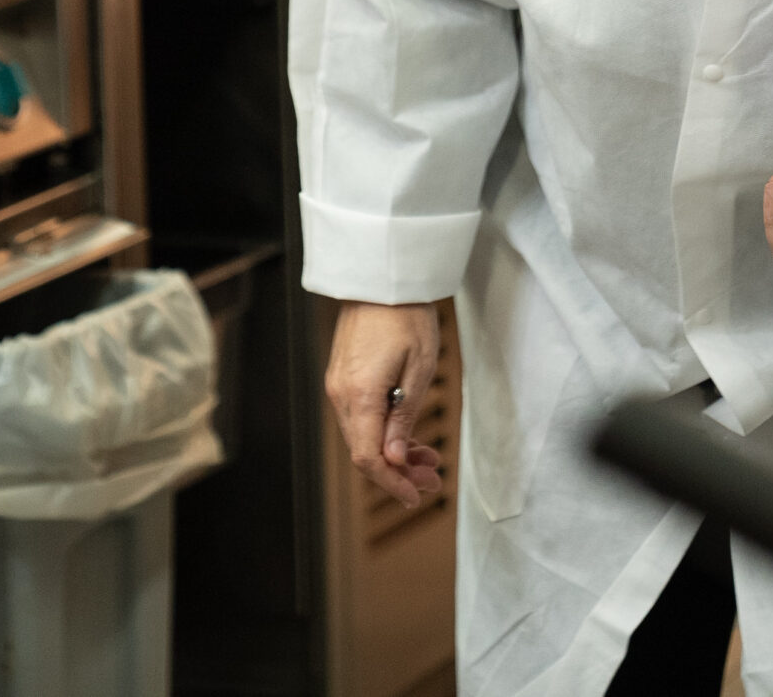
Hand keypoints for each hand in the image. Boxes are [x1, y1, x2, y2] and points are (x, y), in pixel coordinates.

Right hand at [324, 301, 445, 507]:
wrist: (382, 277)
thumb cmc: (406, 315)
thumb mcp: (417, 368)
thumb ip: (403, 416)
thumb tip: (394, 459)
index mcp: (358, 395)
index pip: (367, 457)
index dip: (391, 483)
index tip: (416, 495)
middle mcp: (340, 394)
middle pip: (364, 450)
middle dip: (399, 472)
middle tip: (433, 480)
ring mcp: (339, 385)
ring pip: (362, 436)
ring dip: (394, 453)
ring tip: (429, 460)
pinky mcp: (344, 377)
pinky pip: (360, 418)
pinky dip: (383, 433)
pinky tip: (408, 438)